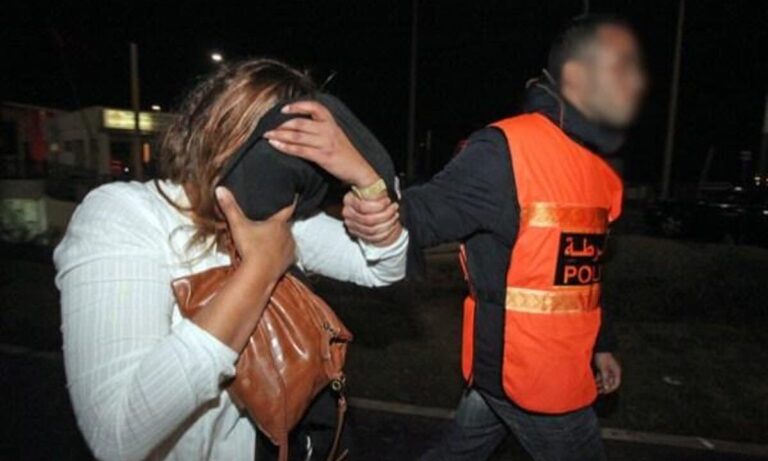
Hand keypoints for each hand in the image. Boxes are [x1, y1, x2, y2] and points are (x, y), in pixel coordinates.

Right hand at [215, 187, 295, 274]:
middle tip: (267, 226)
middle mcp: (288, 234)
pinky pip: (287, 254)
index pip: (287, 209)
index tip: (292, 199)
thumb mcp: (238, 226)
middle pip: (285, 226)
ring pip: (287, 239)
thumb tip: (220, 189)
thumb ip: (230, 207)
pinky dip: (281, 253)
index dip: (288, 203)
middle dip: (278, 225)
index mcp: (278, 223)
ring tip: (268, 241)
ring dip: (280, 239)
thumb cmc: (250, 248)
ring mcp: (290, 248)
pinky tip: (272, 254)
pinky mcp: (289, 261)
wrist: (259, 274)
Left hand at [263, 101, 378, 187]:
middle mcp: (328, 130)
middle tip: (267, 126)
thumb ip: (321, 128)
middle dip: (281, 124)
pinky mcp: (323, 156)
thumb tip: (299, 126)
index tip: (283, 109)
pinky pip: (300, 150)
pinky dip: (286, 147)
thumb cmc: (346, 153)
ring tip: (267, 135)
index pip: (314, 107)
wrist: (360, 169)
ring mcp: (325, 143)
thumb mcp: (336, 135)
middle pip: (300, 122)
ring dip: (279, 135)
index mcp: (331, 122)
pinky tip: (276, 145)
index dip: (298, 106)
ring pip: (297, 136)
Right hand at [341, 191, 401, 245]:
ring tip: (395, 215)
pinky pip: (373, 237)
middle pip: (368, 220)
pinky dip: (385, 232)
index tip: (388, 201)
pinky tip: (392, 225)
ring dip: (387, 223)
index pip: (363, 207)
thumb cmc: (374, 198)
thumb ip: (375, 192)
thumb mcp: (374, 190)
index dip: (378, 206)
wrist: (373, 209)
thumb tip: (382, 195)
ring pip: (372, 230)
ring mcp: (352, 225)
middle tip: (394, 208)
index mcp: (349, 200)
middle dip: (385, 215)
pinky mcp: (357, 234)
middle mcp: (347, 213)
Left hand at [594, 352, 621, 393]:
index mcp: (616, 371)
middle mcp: (614, 371)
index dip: (610, 388)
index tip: (604, 392)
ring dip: (601, 383)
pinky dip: (599, 378)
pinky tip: (594, 381)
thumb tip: (607, 388)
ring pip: (606, 378)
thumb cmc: (602, 357)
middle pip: (611, 382)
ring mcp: (609, 369)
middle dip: (605, 386)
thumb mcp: (603, 368)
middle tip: (598, 391)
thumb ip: (605, 378)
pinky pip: (602, 375)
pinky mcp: (604, 367)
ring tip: (595, 387)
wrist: (600, 347)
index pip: (616, 383)